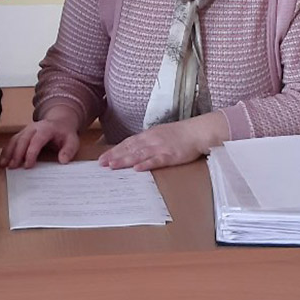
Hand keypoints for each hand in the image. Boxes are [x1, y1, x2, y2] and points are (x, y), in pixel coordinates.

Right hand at [0, 108, 80, 168]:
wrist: (60, 122)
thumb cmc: (65, 134)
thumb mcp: (72, 141)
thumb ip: (69, 150)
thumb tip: (63, 160)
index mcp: (46, 128)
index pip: (37, 140)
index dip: (31, 152)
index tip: (28, 165)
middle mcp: (34, 127)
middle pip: (23, 139)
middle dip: (17, 153)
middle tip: (13, 167)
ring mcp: (26, 130)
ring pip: (15, 139)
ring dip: (8, 152)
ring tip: (4, 165)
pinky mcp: (22, 134)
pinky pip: (12, 141)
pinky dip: (6, 151)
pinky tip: (2, 161)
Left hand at [98, 113, 228, 170]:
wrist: (198, 131)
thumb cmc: (181, 134)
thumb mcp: (161, 134)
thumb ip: (148, 141)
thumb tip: (135, 150)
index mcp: (149, 134)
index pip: (128, 143)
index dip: (114, 150)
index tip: (103, 157)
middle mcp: (152, 140)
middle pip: (130, 148)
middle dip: (114, 156)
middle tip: (100, 164)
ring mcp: (160, 147)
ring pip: (139, 154)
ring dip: (125, 160)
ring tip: (112, 166)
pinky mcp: (171, 155)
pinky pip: (156, 160)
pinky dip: (146, 164)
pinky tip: (137, 169)